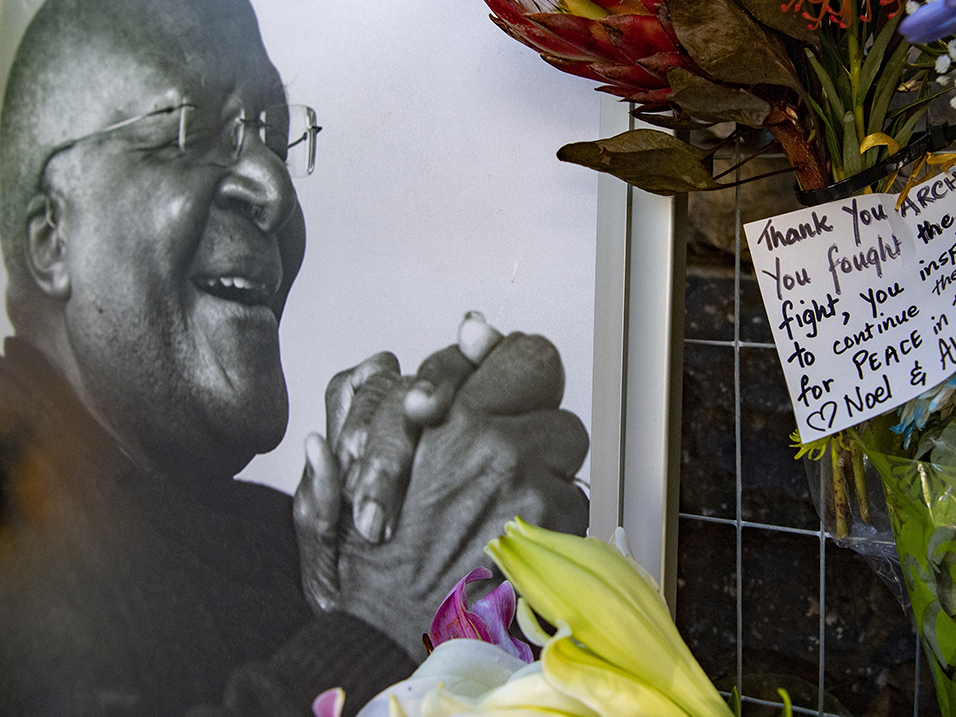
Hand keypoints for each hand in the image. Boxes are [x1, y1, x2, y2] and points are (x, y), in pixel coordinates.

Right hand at [294, 331, 588, 657]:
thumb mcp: (345, 471)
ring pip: (565, 439)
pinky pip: (574, 496)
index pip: (515, 353)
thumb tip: (399, 357)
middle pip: (549, 381)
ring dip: (543, 459)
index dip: (512, 360)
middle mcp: (492, 439)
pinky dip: (553, 513)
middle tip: (511, 431)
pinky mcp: (555, 525)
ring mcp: (530, 481)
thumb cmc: (366, 565)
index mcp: (442, 420)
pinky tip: (515, 536)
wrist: (389, 638)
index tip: (504, 368)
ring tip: (504, 498)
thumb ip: (364, 409)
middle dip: (531, 398)